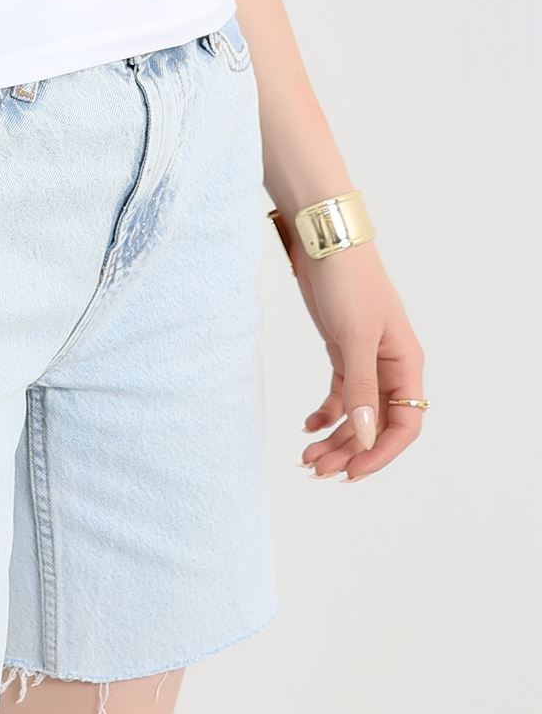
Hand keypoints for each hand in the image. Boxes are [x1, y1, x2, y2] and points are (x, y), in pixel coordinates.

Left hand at [291, 239, 426, 480]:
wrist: (325, 242)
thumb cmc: (349, 282)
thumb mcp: (356, 336)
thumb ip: (361, 387)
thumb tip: (367, 435)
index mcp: (405, 364)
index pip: (406, 424)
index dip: (381, 452)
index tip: (352, 471)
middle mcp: (390, 367)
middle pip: (377, 424)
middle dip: (350, 450)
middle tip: (317, 470)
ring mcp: (366, 360)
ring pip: (356, 413)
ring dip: (336, 437)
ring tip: (307, 457)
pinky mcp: (342, 351)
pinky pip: (340, 395)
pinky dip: (326, 414)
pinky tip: (307, 426)